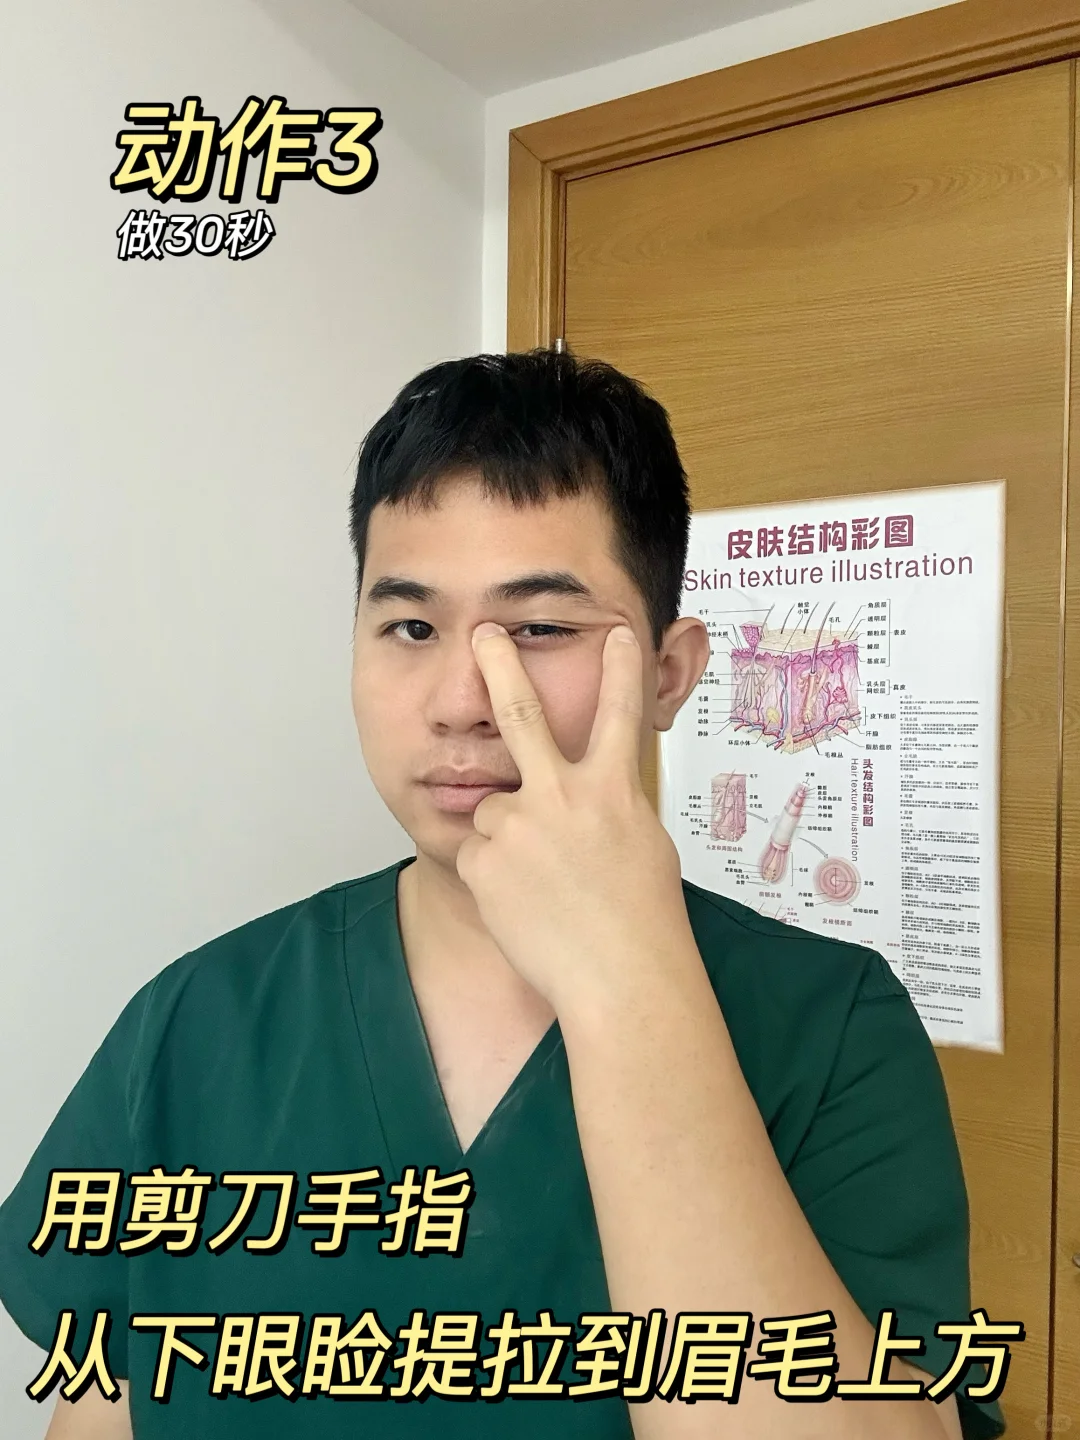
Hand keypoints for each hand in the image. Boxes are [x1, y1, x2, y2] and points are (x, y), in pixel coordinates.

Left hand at [455, 621, 693, 1010]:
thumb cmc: (641, 919)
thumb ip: (610, 805)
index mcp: (613, 788)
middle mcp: (562, 794)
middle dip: (500, 665)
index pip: (618, 710)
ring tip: (542, 884)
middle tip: (484, 633)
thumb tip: (591, 794)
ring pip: (493, 811)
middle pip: (521, 715)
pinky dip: (496, 876)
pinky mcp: (485, 859)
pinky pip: (480, 855)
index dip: (620, 666)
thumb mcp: (642, 843)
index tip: (614, 631)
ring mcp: (519, 824)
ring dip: (508, 837)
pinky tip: (525, 904)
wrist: (618, 977)